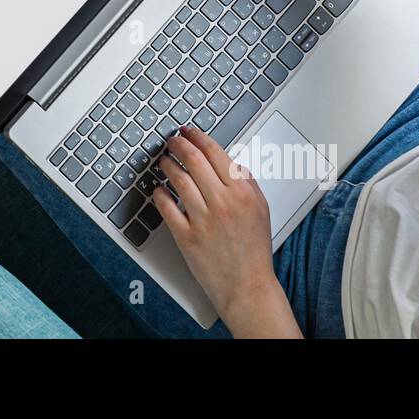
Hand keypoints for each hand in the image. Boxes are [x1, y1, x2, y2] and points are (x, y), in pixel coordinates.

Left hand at [153, 127, 301, 336]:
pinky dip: (159, 194)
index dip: (198, 137)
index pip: (215, 152)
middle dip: (178, 145)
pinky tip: (158, 189)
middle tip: (171, 141)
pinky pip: (166, 207)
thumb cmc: (253, 249)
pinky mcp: (186, 236)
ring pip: (177, 180)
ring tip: (163, 162)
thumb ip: (245, 182)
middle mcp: (222, 203)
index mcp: (242, 192)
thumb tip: (227, 160)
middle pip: (193, 160)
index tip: (188, 131)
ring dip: (167, 165)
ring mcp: (203, 220)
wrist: (247, 286)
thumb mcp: (260, 208)